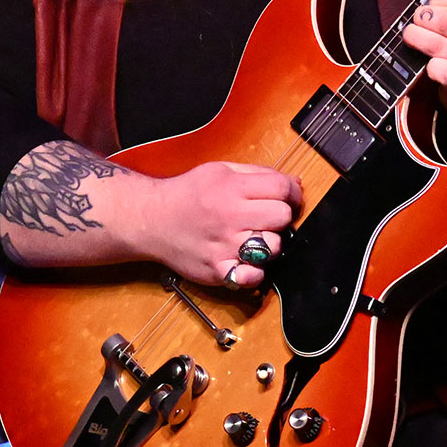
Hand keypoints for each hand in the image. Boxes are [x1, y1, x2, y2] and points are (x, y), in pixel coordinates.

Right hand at [134, 161, 301, 289]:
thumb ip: (257, 174)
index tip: (287, 198)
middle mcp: (229, 215)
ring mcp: (224, 244)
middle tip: (265, 218)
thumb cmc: (188, 194)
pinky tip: (243, 259)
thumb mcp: (220, 170)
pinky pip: (254, 275)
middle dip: (279, 216)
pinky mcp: (218, 269)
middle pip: (282, 216)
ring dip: (268, 243)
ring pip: (273, 247)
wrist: (152, 219)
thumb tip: (294, 183)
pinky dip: (253, 270)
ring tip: (250, 238)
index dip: (291, 193)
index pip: (282, 188)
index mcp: (231, 187)